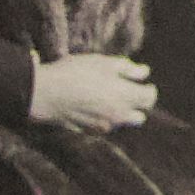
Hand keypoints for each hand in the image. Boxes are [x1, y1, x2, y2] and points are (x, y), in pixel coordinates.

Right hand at [25, 55, 158, 137]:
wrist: (45, 94)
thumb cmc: (74, 73)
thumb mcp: (103, 63)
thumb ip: (127, 68)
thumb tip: (144, 73)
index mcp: (126, 96)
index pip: (149, 98)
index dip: (148, 89)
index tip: (142, 83)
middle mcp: (119, 115)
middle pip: (139, 116)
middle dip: (136, 105)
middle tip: (124, 91)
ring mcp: (104, 126)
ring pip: (121, 123)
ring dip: (119, 112)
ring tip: (104, 97)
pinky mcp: (89, 131)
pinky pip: (104, 127)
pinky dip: (103, 118)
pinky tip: (90, 106)